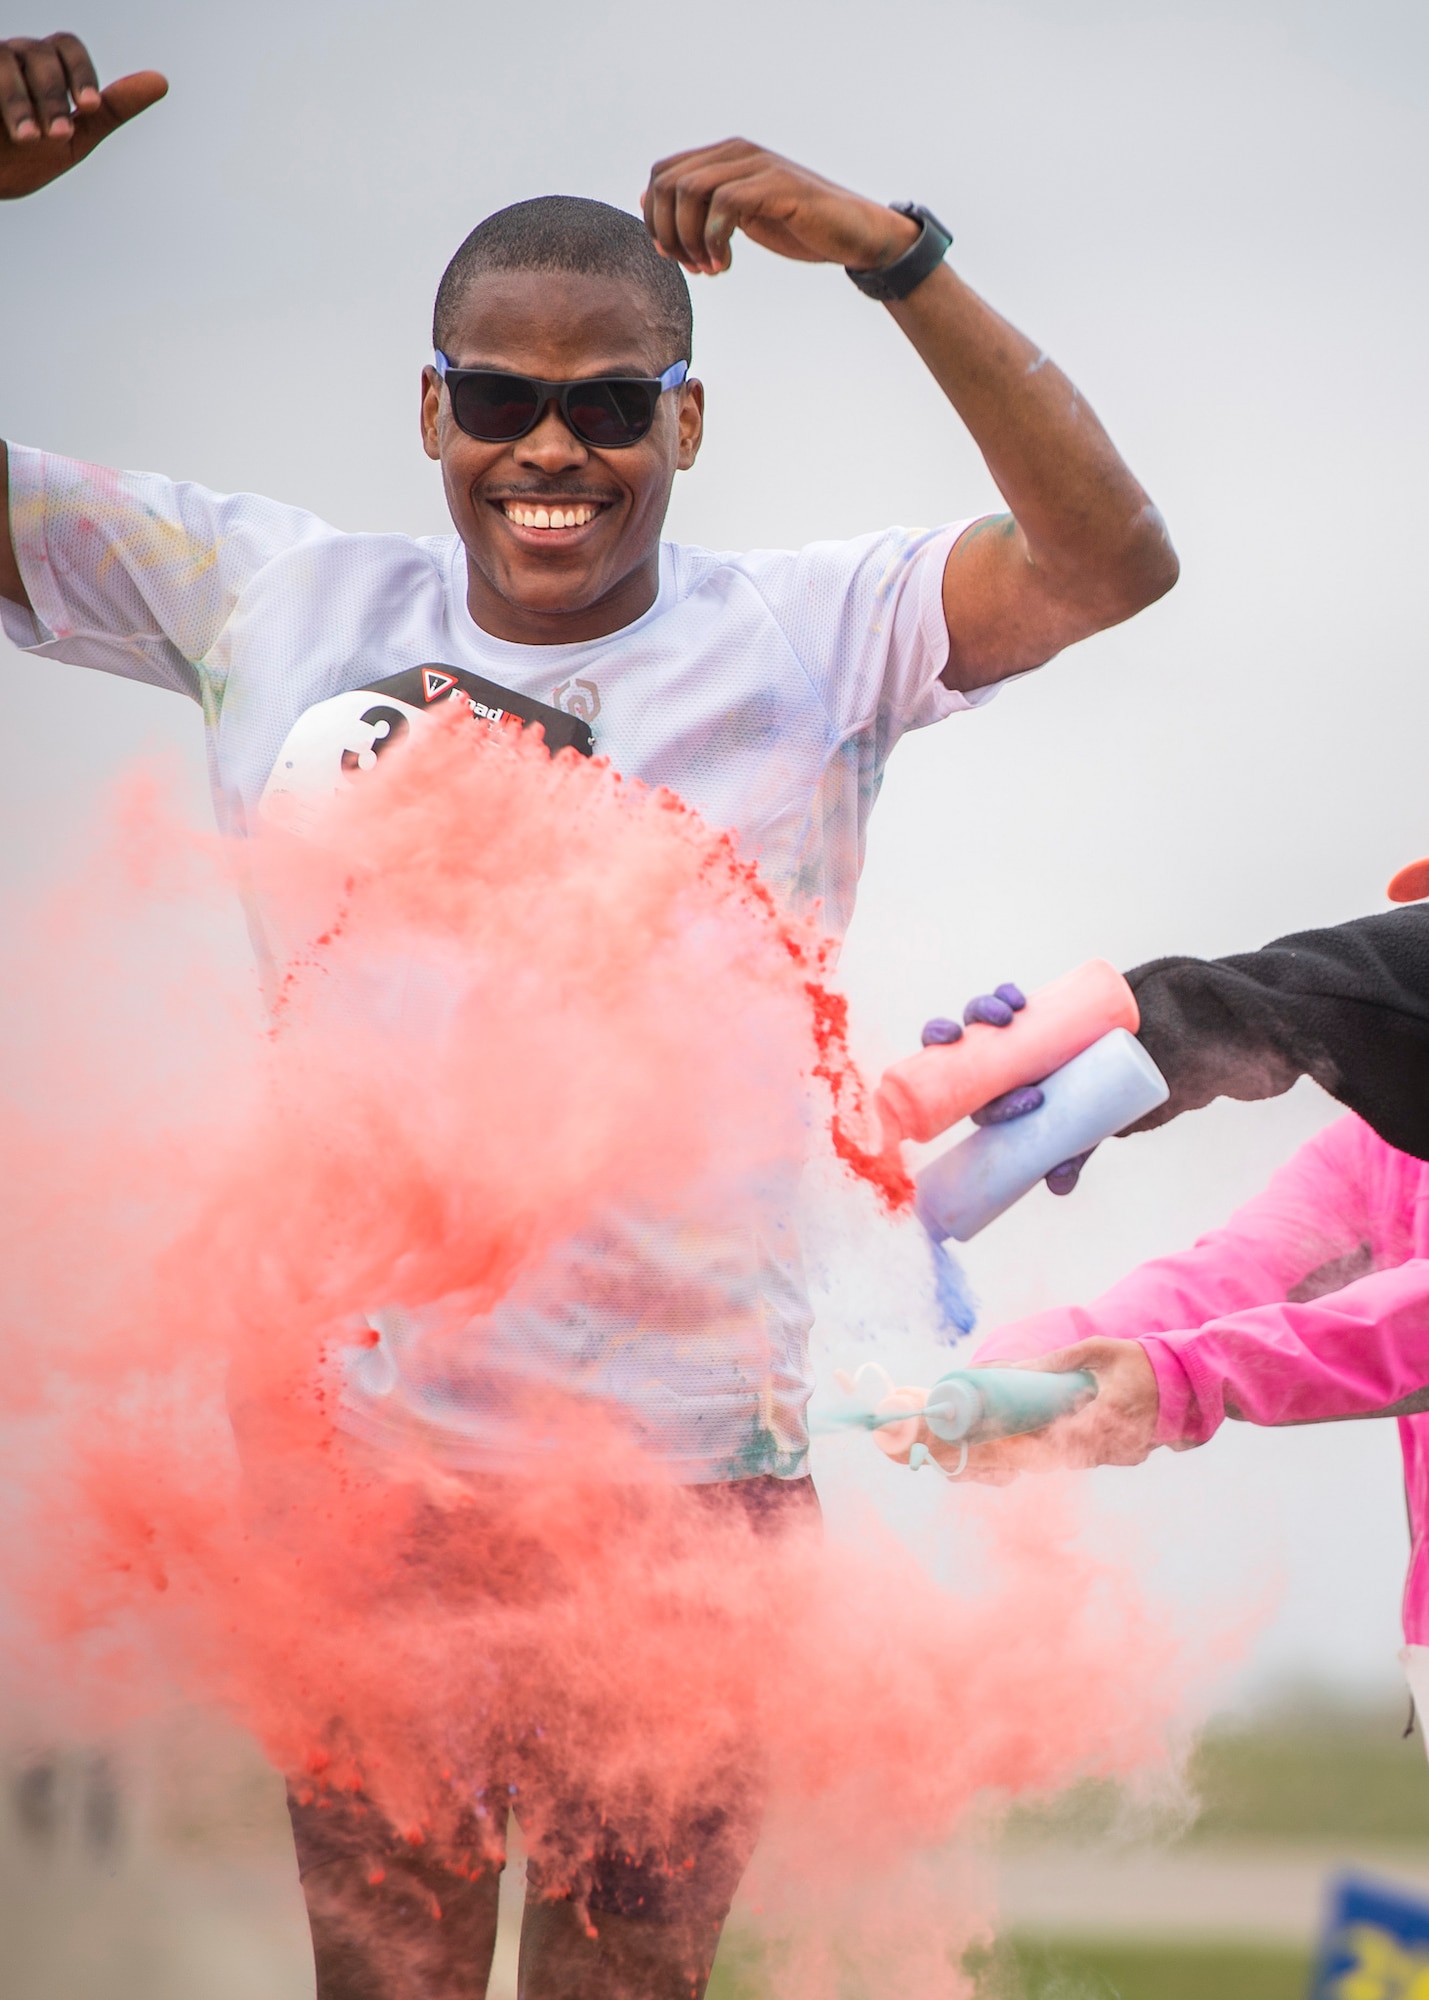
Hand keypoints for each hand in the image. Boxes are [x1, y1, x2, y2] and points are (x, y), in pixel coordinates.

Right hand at [0, 35, 165, 200]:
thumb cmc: (23, 161)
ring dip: (21, 100)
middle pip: (41, 54)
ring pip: (7, 60)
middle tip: (58, 136)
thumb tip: (161, 80)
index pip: (66, 49)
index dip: (80, 74)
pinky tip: (4, 125)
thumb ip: (111, 110)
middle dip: (54, 96)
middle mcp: (12, 57)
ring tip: (27, 138)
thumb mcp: (73, 139)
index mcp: (42, 68)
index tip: (89, 107)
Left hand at [641, 138, 918, 277]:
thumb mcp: (740, 216)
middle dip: (668, 232)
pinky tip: (724, 265)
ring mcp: (759, 165)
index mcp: (725, 156)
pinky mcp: (778, 186)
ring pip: (691, 191)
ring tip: (709, 268)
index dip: (655, 218)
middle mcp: (738, 152)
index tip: (673, 255)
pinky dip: (714, 241)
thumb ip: (701, 206)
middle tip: (691, 266)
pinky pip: (725, 205)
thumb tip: (648, 199)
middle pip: (669, 182)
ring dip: (690, 239)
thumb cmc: (798, 227)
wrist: (854, 234)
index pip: (662, 173)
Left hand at [921, 982, 1092, 1193]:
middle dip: (944, 1042)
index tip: (1032, 1101)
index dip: (996, 1106)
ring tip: (1007, 1016)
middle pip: (950, 1051)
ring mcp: (998, 1035)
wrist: (1115, 1061)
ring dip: (981, 1012)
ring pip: (974, 1020)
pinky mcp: (1018, 1012)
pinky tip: (1015, 998)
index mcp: (985, 1098)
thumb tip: (1059, 1185)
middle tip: (963, 1042)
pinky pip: (1002, 998)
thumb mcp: (1078, 1136)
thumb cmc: (1081, 1106)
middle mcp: (983, 1064)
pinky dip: (1004, 995)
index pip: (974, 1103)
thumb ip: (1066, 1159)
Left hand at [926, 1338, 1160, 1480]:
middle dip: (1037, 1453)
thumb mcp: (1098, 1350)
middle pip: (1067, 1458)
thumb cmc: (1138, 1360)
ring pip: (1081, 1462)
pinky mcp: (1131, 1455)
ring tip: (1024, 1442)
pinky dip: (1076, 1453)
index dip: (1035, 1444)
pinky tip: (1055, 1443)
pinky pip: (1096, 1459)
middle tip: (1008, 1444)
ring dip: (1054, 1455)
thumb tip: (1019, 1368)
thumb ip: (1060, 1360)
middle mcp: (1118, 1439)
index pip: (1063, 1440)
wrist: (1185, 1380)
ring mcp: (1126, 1451)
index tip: (1009, 1438)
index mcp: (1108, 1413)